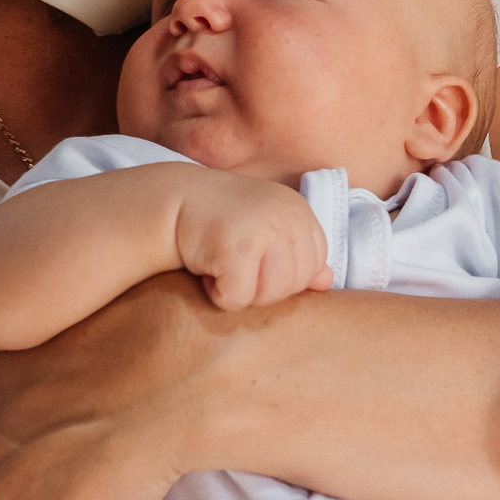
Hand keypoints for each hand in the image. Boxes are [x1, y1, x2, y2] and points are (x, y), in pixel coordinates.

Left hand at [0, 271, 244, 499]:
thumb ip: (50, 366)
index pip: (6, 440)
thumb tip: (76, 384)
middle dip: (54, 485)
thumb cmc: (142, 339)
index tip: (83, 448)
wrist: (177, 373)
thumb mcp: (70, 336)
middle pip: (17, 484)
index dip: (48, 448)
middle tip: (106, 473)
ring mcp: (16, 495)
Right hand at [172, 173, 331, 310]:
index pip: (315, 265)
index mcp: (299, 210)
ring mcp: (263, 229)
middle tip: (236, 265)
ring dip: (242, 292)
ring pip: (270, 295)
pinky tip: (208, 270)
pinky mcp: (236, 247)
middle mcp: (287, 215)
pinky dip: (219, 295)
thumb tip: (327, 282)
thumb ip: (297, 253)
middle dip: (263, 288)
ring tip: (223, 267)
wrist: (173, 201)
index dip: (285, 274)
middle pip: (294, 285)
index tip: (256, 260)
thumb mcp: (265, 229)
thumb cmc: (221, 219)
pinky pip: (238, 298)